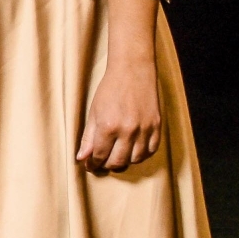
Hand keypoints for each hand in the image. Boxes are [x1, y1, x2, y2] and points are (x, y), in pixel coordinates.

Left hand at [78, 50, 165, 173]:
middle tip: (102, 163)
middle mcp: (128, 131)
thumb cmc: (109, 90)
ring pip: (135, 159)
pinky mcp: (156, 126)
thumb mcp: (94, 113)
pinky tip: (133, 152)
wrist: (133, 71)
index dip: (93, 164)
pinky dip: (142, 155)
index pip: (99, 156)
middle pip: (118, 162)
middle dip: (107, 166)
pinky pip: (151, 150)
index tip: (90, 166)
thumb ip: (88, 138)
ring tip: (117, 156)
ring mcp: (144, 129)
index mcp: (108, 126)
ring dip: (124, 162)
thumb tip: (82, 158)